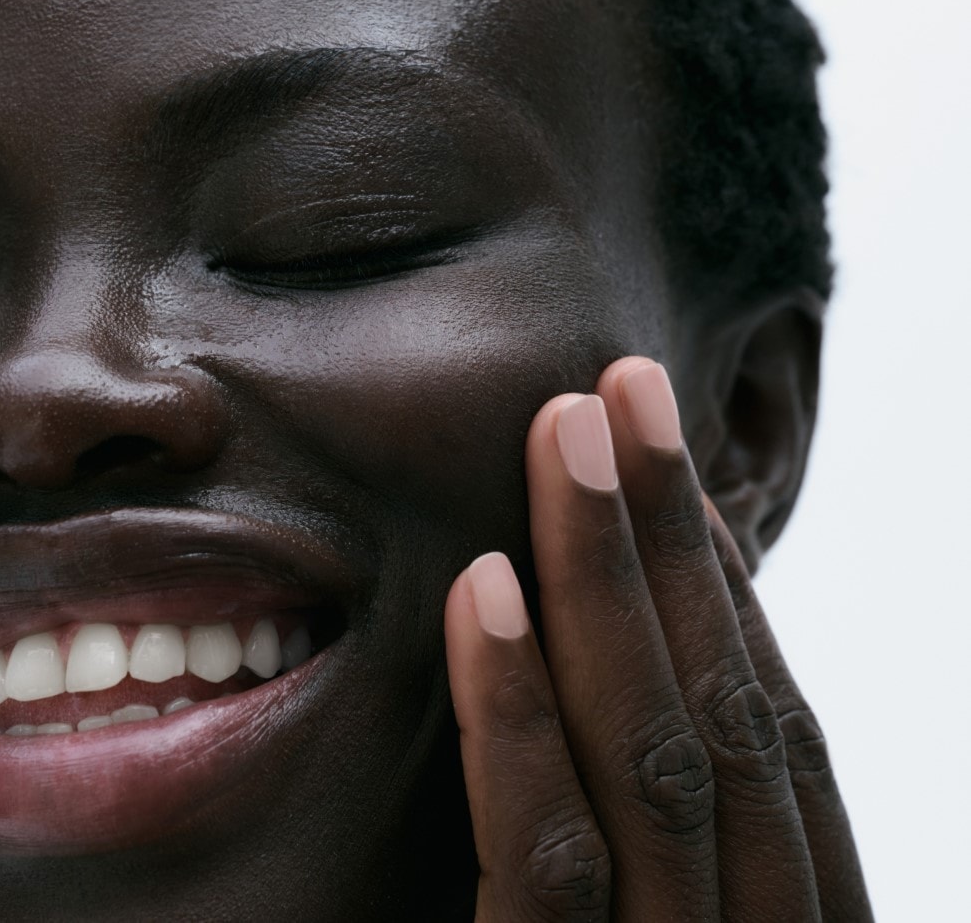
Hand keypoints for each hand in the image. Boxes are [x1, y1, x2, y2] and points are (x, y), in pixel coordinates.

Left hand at [444, 357, 871, 920]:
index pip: (773, 740)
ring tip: (559, 433)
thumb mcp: (628, 909)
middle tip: (619, 388)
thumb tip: (617, 647)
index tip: (668, 462)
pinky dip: (520, 712)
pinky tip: (485, 589)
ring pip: (653, 762)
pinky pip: (551, 857)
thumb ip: (630, 822)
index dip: (724, 588)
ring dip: (606, 579)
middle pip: (723, 722)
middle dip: (673, 541)